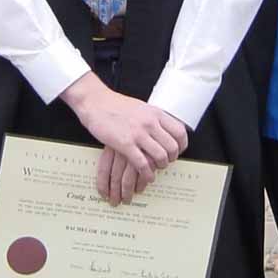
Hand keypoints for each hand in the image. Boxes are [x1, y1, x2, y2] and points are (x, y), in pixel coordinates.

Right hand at [61, 72, 187, 202]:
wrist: (95, 102)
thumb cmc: (116, 105)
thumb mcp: (141, 107)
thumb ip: (154, 118)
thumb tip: (164, 130)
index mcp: (156, 113)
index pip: (180, 132)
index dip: (181, 145)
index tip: (178, 151)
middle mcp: (150, 123)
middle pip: (172, 147)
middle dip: (171, 158)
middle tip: (166, 162)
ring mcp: (138, 134)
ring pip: (160, 156)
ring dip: (160, 166)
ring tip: (155, 169)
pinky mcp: (125, 144)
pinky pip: (143, 163)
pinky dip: (147, 173)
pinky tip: (147, 176)